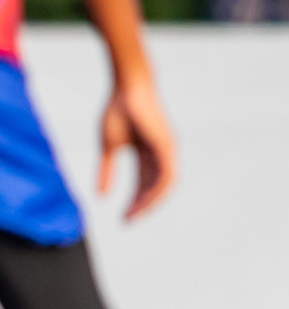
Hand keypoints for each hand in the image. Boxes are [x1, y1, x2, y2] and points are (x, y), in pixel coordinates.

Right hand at [99, 77, 176, 220]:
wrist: (128, 89)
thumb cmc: (119, 111)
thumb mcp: (108, 147)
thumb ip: (106, 171)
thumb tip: (100, 195)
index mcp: (149, 155)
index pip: (145, 184)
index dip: (135, 201)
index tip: (124, 218)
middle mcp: (162, 155)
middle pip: (155, 188)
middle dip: (142, 206)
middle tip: (128, 220)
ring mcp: (168, 151)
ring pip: (164, 185)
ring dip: (150, 202)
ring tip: (135, 213)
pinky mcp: (169, 147)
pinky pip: (167, 175)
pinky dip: (158, 189)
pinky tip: (146, 200)